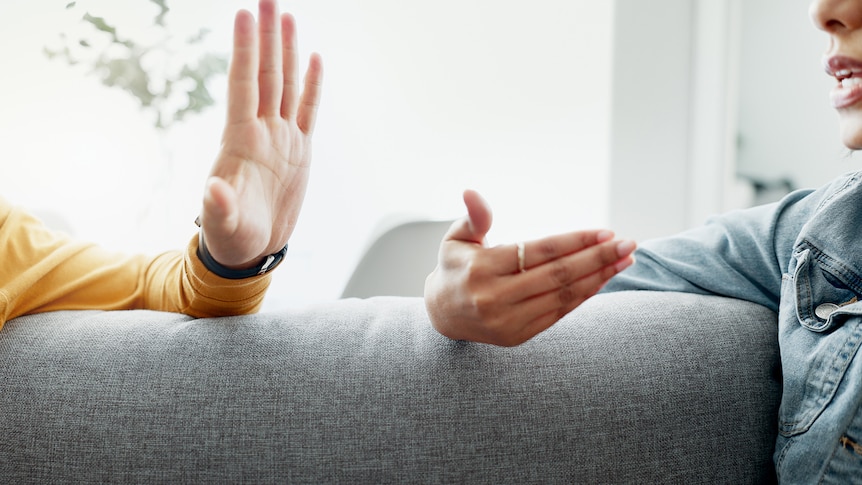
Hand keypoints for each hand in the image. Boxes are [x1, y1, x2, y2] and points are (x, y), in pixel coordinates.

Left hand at [200, 0, 322, 268]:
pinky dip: (312, 85)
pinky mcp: (300, 150)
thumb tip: (213, 190)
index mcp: (240, 142)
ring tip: (286, 16)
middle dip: (266, 36)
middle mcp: (261, 132)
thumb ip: (218, 207)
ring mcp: (281, 138)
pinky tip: (314, 58)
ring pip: (286, 84)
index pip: (243, 85)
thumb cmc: (231, 238)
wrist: (252, 249)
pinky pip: (308, 110)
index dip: (244, 51)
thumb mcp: (222, 227)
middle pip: (266, 74)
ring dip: (286, 50)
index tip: (244, 15)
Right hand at [424, 190, 635, 346]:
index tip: (606, 232)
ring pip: (563, 296)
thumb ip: (474, 217)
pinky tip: (603, 279)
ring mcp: (507, 320)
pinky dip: (584, 295)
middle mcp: (494, 297)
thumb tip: (471, 192)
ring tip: (625, 260)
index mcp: (481, 268)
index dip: (575, 241)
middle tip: (628, 244)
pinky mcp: (518, 336)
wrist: (441, 315)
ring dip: (599, 277)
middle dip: (597, 258)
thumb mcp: (456, 239)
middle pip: (557, 275)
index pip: (539, 252)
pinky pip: (559, 313)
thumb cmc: (456, 267)